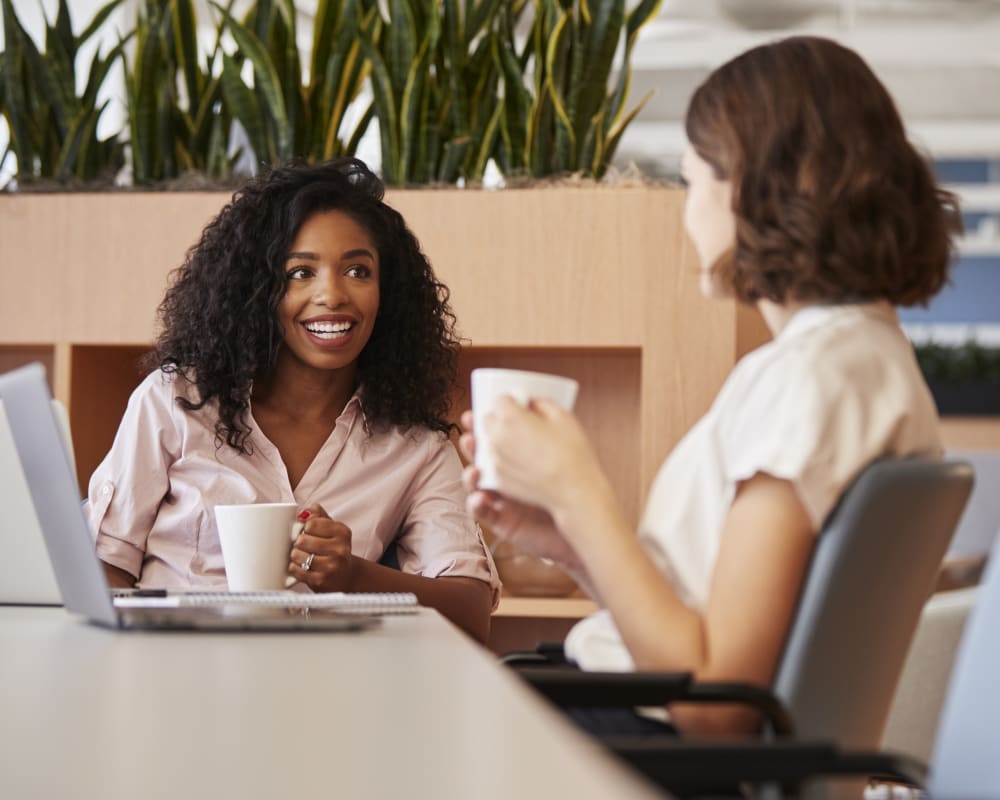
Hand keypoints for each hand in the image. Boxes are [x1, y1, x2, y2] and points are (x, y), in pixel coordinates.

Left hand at [288, 504, 354, 591]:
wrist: (345, 576)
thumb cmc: (334, 548)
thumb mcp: (331, 528)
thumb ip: (318, 515)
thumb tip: (303, 512)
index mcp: (342, 532)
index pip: (312, 523)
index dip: (304, 527)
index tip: (307, 532)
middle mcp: (340, 549)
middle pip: (302, 539)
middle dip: (298, 542)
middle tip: (303, 546)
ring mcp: (331, 566)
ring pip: (297, 555)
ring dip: (295, 555)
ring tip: (302, 556)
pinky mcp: (321, 581)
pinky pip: (296, 570)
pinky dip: (294, 568)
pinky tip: (301, 567)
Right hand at [460, 400, 612, 532]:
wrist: (585, 515)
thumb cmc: (574, 478)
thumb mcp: (564, 438)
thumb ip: (548, 416)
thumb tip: (529, 397)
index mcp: (518, 454)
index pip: (494, 437)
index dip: (480, 426)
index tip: (473, 415)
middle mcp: (507, 475)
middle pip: (480, 458)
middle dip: (470, 447)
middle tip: (469, 438)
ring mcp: (502, 498)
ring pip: (475, 485)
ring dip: (469, 475)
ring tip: (474, 471)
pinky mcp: (503, 520)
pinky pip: (482, 512)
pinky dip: (475, 504)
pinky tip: (479, 497)